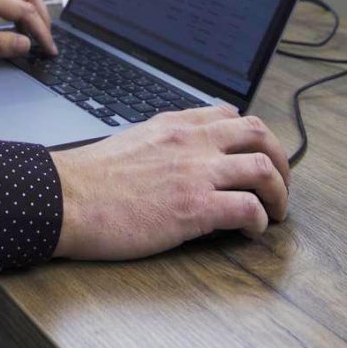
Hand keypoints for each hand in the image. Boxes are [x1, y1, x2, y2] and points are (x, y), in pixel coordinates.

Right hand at [50, 106, 289, 258]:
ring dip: (279, 193)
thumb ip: (163, 144)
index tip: (256, 155)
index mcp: (175, 125)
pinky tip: (252, 232)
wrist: (66, 198)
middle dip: (281, 159)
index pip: (229, 115)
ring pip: (264, 169)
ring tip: (276, 212)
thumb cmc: (90, 179)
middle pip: (260, 134)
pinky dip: (260, 221)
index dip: (252, 137)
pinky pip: (248, 209)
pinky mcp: (195, 208)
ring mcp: (196, 173)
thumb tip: (180, 157)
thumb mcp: (132, 142)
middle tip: (281, 184)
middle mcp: (192, 142)